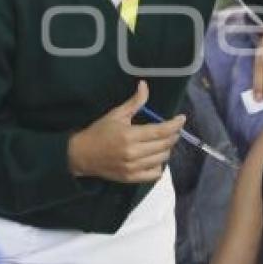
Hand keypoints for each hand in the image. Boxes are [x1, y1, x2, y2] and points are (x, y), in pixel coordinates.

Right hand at [67, 80, 184, 182]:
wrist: (81, 155)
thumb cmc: (99, 132)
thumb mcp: (116, 114)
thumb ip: (134, 102)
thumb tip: (144, 85)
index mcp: (130, 135)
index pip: (161, 131)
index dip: (175, 125)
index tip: (182, 118)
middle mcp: (133, 153)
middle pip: (164, 145)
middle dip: (173, 135)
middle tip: (173, 129)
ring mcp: (132, 168)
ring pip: (162, 159)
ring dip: (166, 149)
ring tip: (163, 141)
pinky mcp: (131, 178)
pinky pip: (154, 174)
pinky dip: (159, 166)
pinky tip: (155, 157)